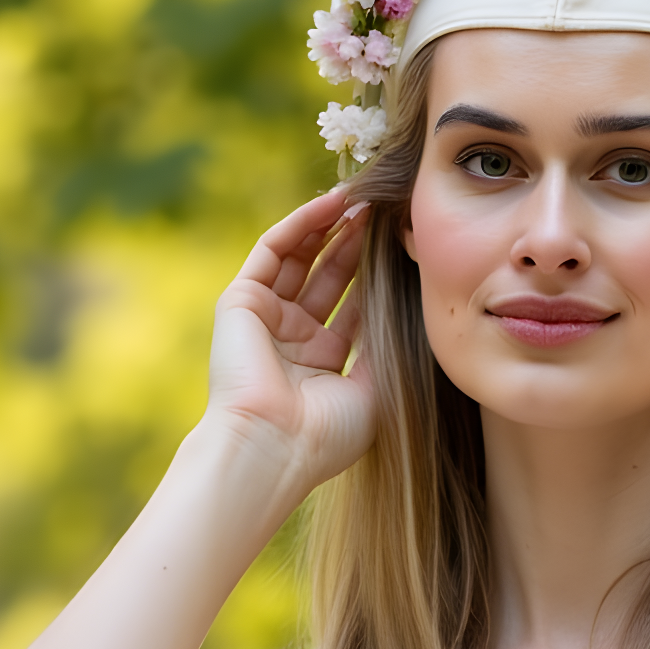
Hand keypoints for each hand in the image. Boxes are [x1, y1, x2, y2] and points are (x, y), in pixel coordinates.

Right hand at [203, 187, 377, 497]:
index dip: (378, 274)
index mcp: (322, 364)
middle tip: (386, 210)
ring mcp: (265, 319)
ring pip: (300, 258)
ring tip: (361, 199)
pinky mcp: (240, 302)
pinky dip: (301, 225)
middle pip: (328, 276)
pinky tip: (330, 204)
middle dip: (356, 242)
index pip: (354, 305)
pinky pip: (272, 250)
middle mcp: (292, 339)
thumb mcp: (374, 388)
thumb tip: (409, 304)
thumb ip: (385, 343)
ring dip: (329, 226)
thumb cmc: (326, 435)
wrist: (273, 449)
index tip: (406, 246)